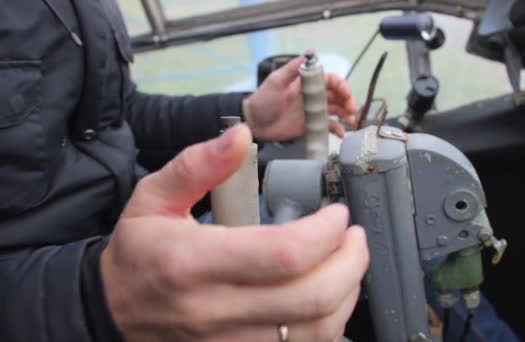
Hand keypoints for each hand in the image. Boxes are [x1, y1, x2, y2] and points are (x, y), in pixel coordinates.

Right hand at [101, 124, 369, 341]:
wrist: (115, 309)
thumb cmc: (139, 252)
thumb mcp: (153, 197)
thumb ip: (198, 164)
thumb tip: (241, 136)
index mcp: (192, 263)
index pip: (283, 254)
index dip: (325, 232)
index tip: (337, 214)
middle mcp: (214, 311)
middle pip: (311, 298)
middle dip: (350, 262)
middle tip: (354, 236)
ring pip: (316, 331)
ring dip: (347, 292)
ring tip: (347, 261)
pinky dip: (330, 320)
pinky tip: (329, 294)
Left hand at [243, 56, 357, 140]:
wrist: (253, 123)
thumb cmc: (263, 100)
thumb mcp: (275, 82)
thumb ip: (292, 69)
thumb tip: (309, 53)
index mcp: (307, 83)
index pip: (331, 81)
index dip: (342, 86)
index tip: (346, 95)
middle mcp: (313, 96)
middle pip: (338, 96)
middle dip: (348, 102)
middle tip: (352, 111)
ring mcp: (313, 111)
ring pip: (336, 111)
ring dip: (346, 115)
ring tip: (351, 122)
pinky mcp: (310, 126)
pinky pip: (327, 126)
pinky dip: (336, 129)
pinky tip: (340, 133)